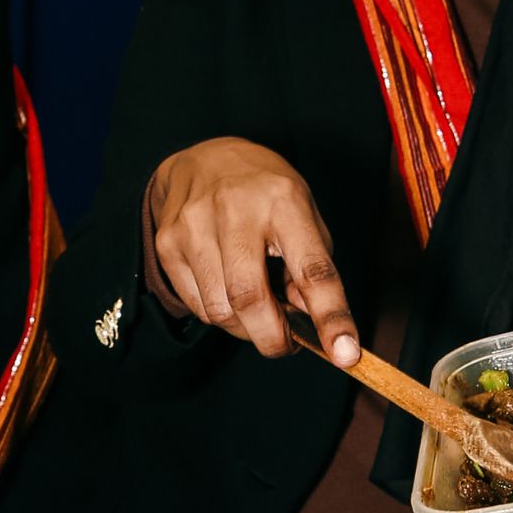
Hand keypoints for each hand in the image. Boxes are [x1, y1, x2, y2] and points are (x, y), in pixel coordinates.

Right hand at [147, 137, 357, 364]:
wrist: (205, 160)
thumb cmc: (265, 193)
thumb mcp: (304, 214)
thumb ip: (312, 267)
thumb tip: (308, 319)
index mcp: (284, 201)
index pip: (312, 269)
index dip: (331, 315)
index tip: (345, 353)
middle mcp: (235, 209)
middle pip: (250, 299)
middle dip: (273, 338)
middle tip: (286, 343)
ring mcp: (194, 225)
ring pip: (220, 310)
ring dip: (244, 327)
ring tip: (254, 307)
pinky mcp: (168, 243)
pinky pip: (196, 305)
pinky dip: (219, 313)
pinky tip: (227, 290)